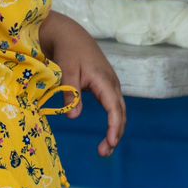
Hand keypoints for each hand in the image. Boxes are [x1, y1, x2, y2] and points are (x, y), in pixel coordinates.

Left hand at [44, 14, 126, 156]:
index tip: (110, 143)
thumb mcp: (66, 70)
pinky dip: (114, 122)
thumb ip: (70, 93)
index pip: (114, 108)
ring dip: (116, 130)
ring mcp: (110, 84)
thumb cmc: (68, 51)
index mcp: (104, 80)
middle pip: (121, 113)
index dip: (114, 126)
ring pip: (119, 111)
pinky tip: (108, 134)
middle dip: (116, 134)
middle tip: (103, 153)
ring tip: (105, 149)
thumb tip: (73, 116)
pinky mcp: (106, 86)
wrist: (70, 34)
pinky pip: (114, 107)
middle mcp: (111, 83)